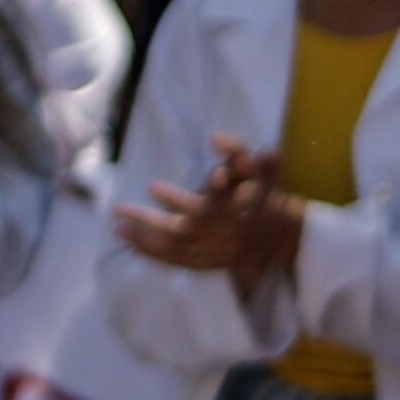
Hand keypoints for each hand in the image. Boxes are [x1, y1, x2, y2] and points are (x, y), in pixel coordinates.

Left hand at [113, 138, 301, 282]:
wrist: (281, 235)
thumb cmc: (266, 199)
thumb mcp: (259, 173)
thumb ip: (238, 152)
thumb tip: (215, 136)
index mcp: (226, 212)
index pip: (197, 207)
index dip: (174, 197)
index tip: (151, 186)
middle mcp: (216, 235)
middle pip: (175, 231)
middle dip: (144, 221)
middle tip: (118, 211)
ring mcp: (210, 253)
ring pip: (172, 250)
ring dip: (143, 241)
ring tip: (119, 231)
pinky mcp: (207, 263)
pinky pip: (177, 262)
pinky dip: (155, 256)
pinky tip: (134, 248)